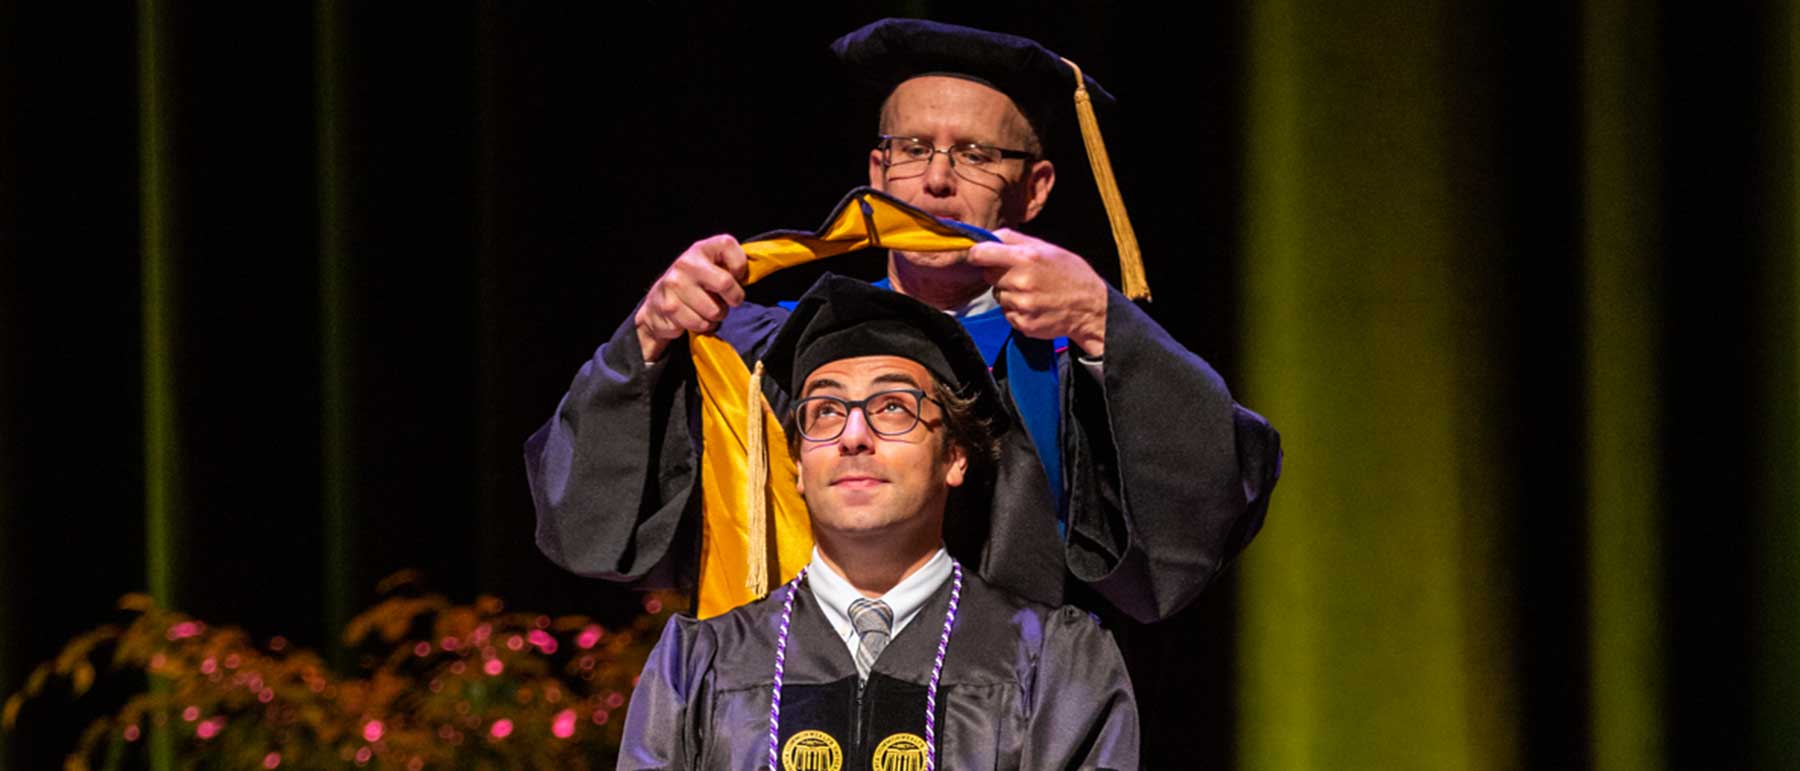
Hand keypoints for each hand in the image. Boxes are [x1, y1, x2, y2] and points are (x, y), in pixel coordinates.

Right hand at [634, 235, 748, 361]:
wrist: (657, 302)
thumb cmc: (695, 284)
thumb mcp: (713, 266)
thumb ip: (731, 266)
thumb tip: (750, 276)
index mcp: (702, 248)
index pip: (731, 250)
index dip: (741, 269)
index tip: (735, 277)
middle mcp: (686, 263)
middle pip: (725, 283)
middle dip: (733, 299)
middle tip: (726, 301)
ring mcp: (675, 284)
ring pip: (714, 311)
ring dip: (716, 317)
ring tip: (707, 310)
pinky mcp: (669, 307)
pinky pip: (701, 324)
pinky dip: (703, 326)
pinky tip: (695, 317)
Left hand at [966, 229, 1108, 355]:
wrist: (1091, 308)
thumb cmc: (1070, 274)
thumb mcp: (1048, 248)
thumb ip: (1014, 240)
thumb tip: (987, 236)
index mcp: (1026, 257)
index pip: (982, 254)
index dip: (976, 254)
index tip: (978, 256)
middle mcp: (1020, 282)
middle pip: (988, 275)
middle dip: (999, 273)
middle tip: (1021, 274)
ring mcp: (1021, 305)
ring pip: (998, 295)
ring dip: (1009, 293)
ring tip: (1033, 291)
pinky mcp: (1022, 323)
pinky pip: (1007, 313)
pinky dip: (1016, 310)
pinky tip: (1035, 305)